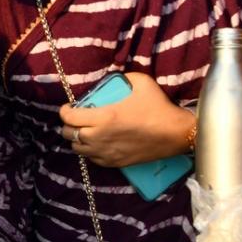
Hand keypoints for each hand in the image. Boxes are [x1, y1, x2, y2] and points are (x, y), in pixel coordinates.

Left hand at [59, 72, 194, 167]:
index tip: (69, 106)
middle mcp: (100, 137)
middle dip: (68, 125)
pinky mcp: (115, 163)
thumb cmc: (158, 106)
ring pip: (77, 148)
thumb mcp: (141, 82)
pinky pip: (92, 159)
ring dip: (77, 139)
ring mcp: (106, 152)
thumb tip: (111, 78)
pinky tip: (97, 144)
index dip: (64, 111)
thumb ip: (121, 78)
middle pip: (68, 134)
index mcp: (103, 117)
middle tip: (77, 119)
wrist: (177, 133)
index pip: (68, 117)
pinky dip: (90, 151)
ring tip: (85, 131)